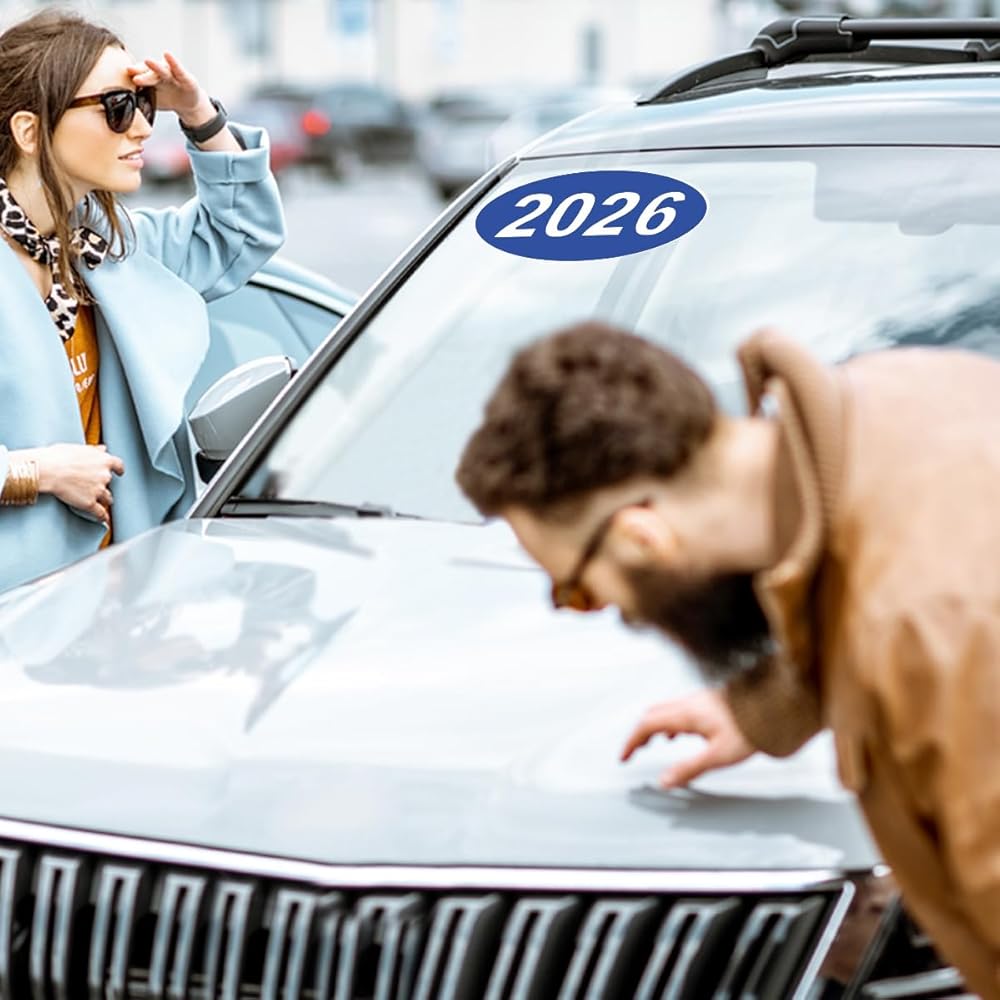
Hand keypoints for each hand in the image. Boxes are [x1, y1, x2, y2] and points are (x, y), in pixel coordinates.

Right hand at [29, 444, 123, 523]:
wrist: (48, 470)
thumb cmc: (58, 457)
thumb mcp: (78, 448)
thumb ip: (93, 451)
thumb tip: (103, 449)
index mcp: (104, 460)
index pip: (118, 465)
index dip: (118, 470)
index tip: (119, 472)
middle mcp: (105, 476)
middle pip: (109, 484)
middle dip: (103, 485)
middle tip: (93, 486)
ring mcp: (99, 491)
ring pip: (107, 498)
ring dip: (103, 500)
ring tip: (98, 501)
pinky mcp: (90, 503)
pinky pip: (100, 513)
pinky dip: (102, 517)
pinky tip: (103, 519)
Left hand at [128, 52, 207, 122]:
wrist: (186, 103)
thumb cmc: (167, 98)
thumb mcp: (153, 100)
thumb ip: (142, 99)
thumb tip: (126, 105)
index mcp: (150, 78)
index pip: (140, 75)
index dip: (132, 74)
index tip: (125, 73)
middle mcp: (160, 73)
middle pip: (149, 72)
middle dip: (140, 71)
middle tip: (130, 70)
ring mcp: (172, 75)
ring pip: (162, 70)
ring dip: (155, 66)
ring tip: (148, 61)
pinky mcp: (186, 78)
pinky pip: (179, 70)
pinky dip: (173, 63)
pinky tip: (167, 55)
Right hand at [620, 688, 755, 788]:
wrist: (776, 705)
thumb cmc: (750, 729)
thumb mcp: (718, 755)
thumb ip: (688, 769)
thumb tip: (664, 782)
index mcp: (685, 714)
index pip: (646, 725)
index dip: (631, 742)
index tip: (624, 757)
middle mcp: (688, 703)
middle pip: (652, 714)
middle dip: (639, 733)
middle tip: (634, 751)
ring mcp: (699, 699)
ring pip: (666, 710)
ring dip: (654, 727)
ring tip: (654, 743)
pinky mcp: (710, 701)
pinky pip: (680, 709)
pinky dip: (671, 722)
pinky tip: (681, 733)